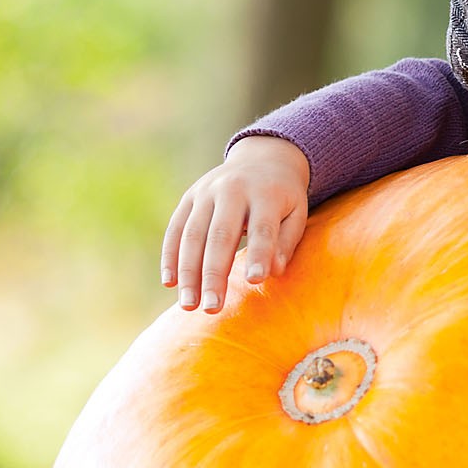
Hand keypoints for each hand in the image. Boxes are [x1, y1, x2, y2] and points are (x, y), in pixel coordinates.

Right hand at [161, 136, 310, 312]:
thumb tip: (272, 272)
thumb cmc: (284, 197)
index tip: (254, 282)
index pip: (263, 228)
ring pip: (192, 235)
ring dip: (188, 272)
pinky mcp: (189, 197)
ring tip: (189, 305)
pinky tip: (170, 283)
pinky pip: (175, 229)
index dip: (259, 255)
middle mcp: (232, 190)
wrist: (262, 159)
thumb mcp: (297, 212)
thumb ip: (287, 241)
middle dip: (214, 274)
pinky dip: (170, 257)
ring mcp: (206, 192)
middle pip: (221, 236)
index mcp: (266, 194)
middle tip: (212, 308)